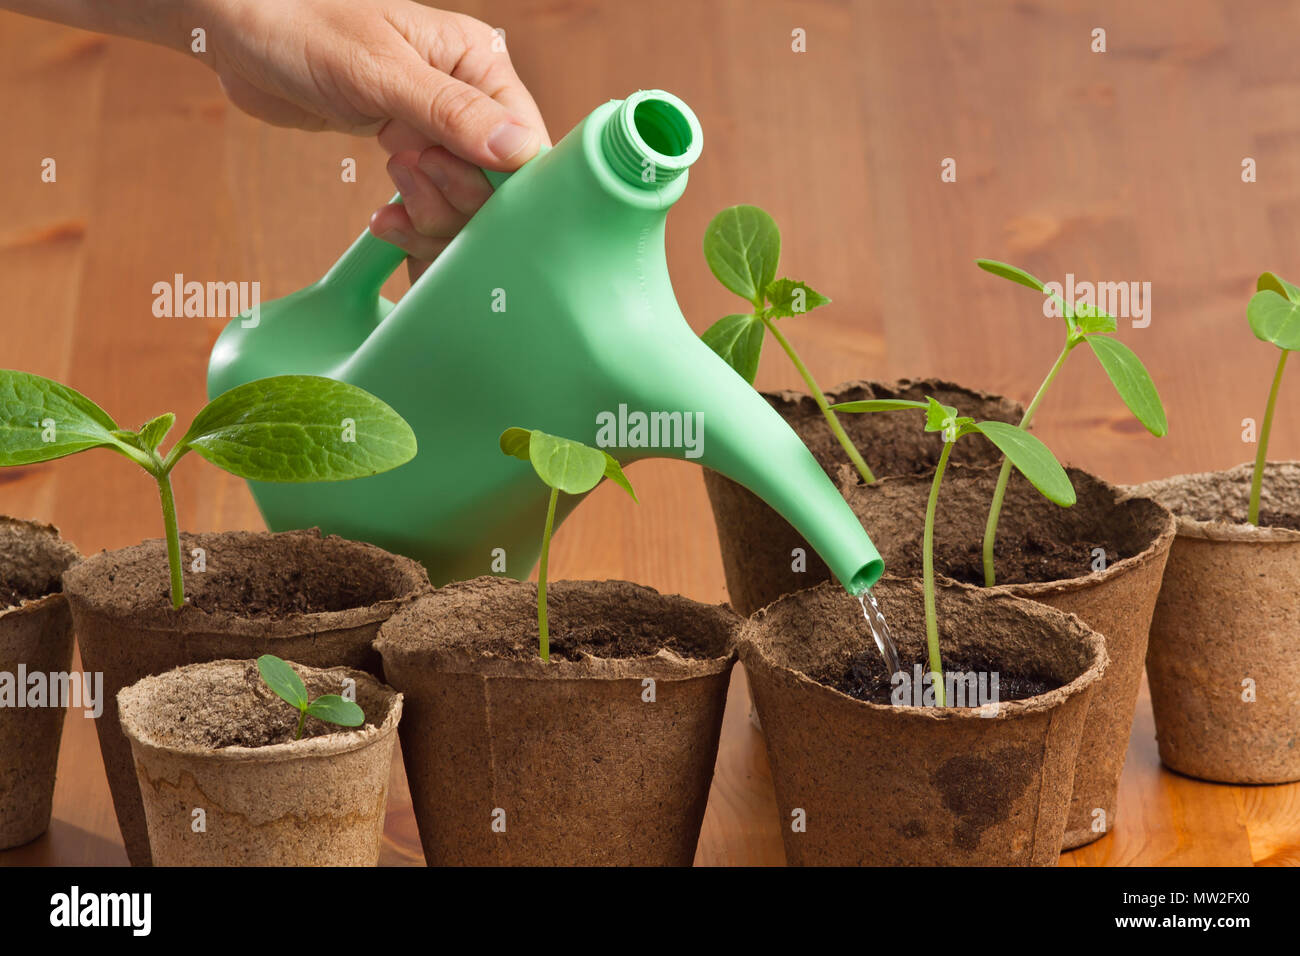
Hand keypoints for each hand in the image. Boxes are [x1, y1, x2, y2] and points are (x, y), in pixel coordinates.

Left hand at [190, 0, 548, 277]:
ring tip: (389, 195)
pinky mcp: (410, 153)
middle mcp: (469, 97)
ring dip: (431, 218)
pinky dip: (413, 226)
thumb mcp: (379, 71)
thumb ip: (451, 113)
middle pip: (498, 184)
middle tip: (404, 176)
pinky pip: (433, 206)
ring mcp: (439, 129)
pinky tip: (385, 223)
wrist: (238, 29)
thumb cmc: (300, 23)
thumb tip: (519, 150)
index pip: (527, 141)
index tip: (456, 188)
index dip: (502, 183)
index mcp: (480, 61)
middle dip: (456, 201)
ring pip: (466, 205)